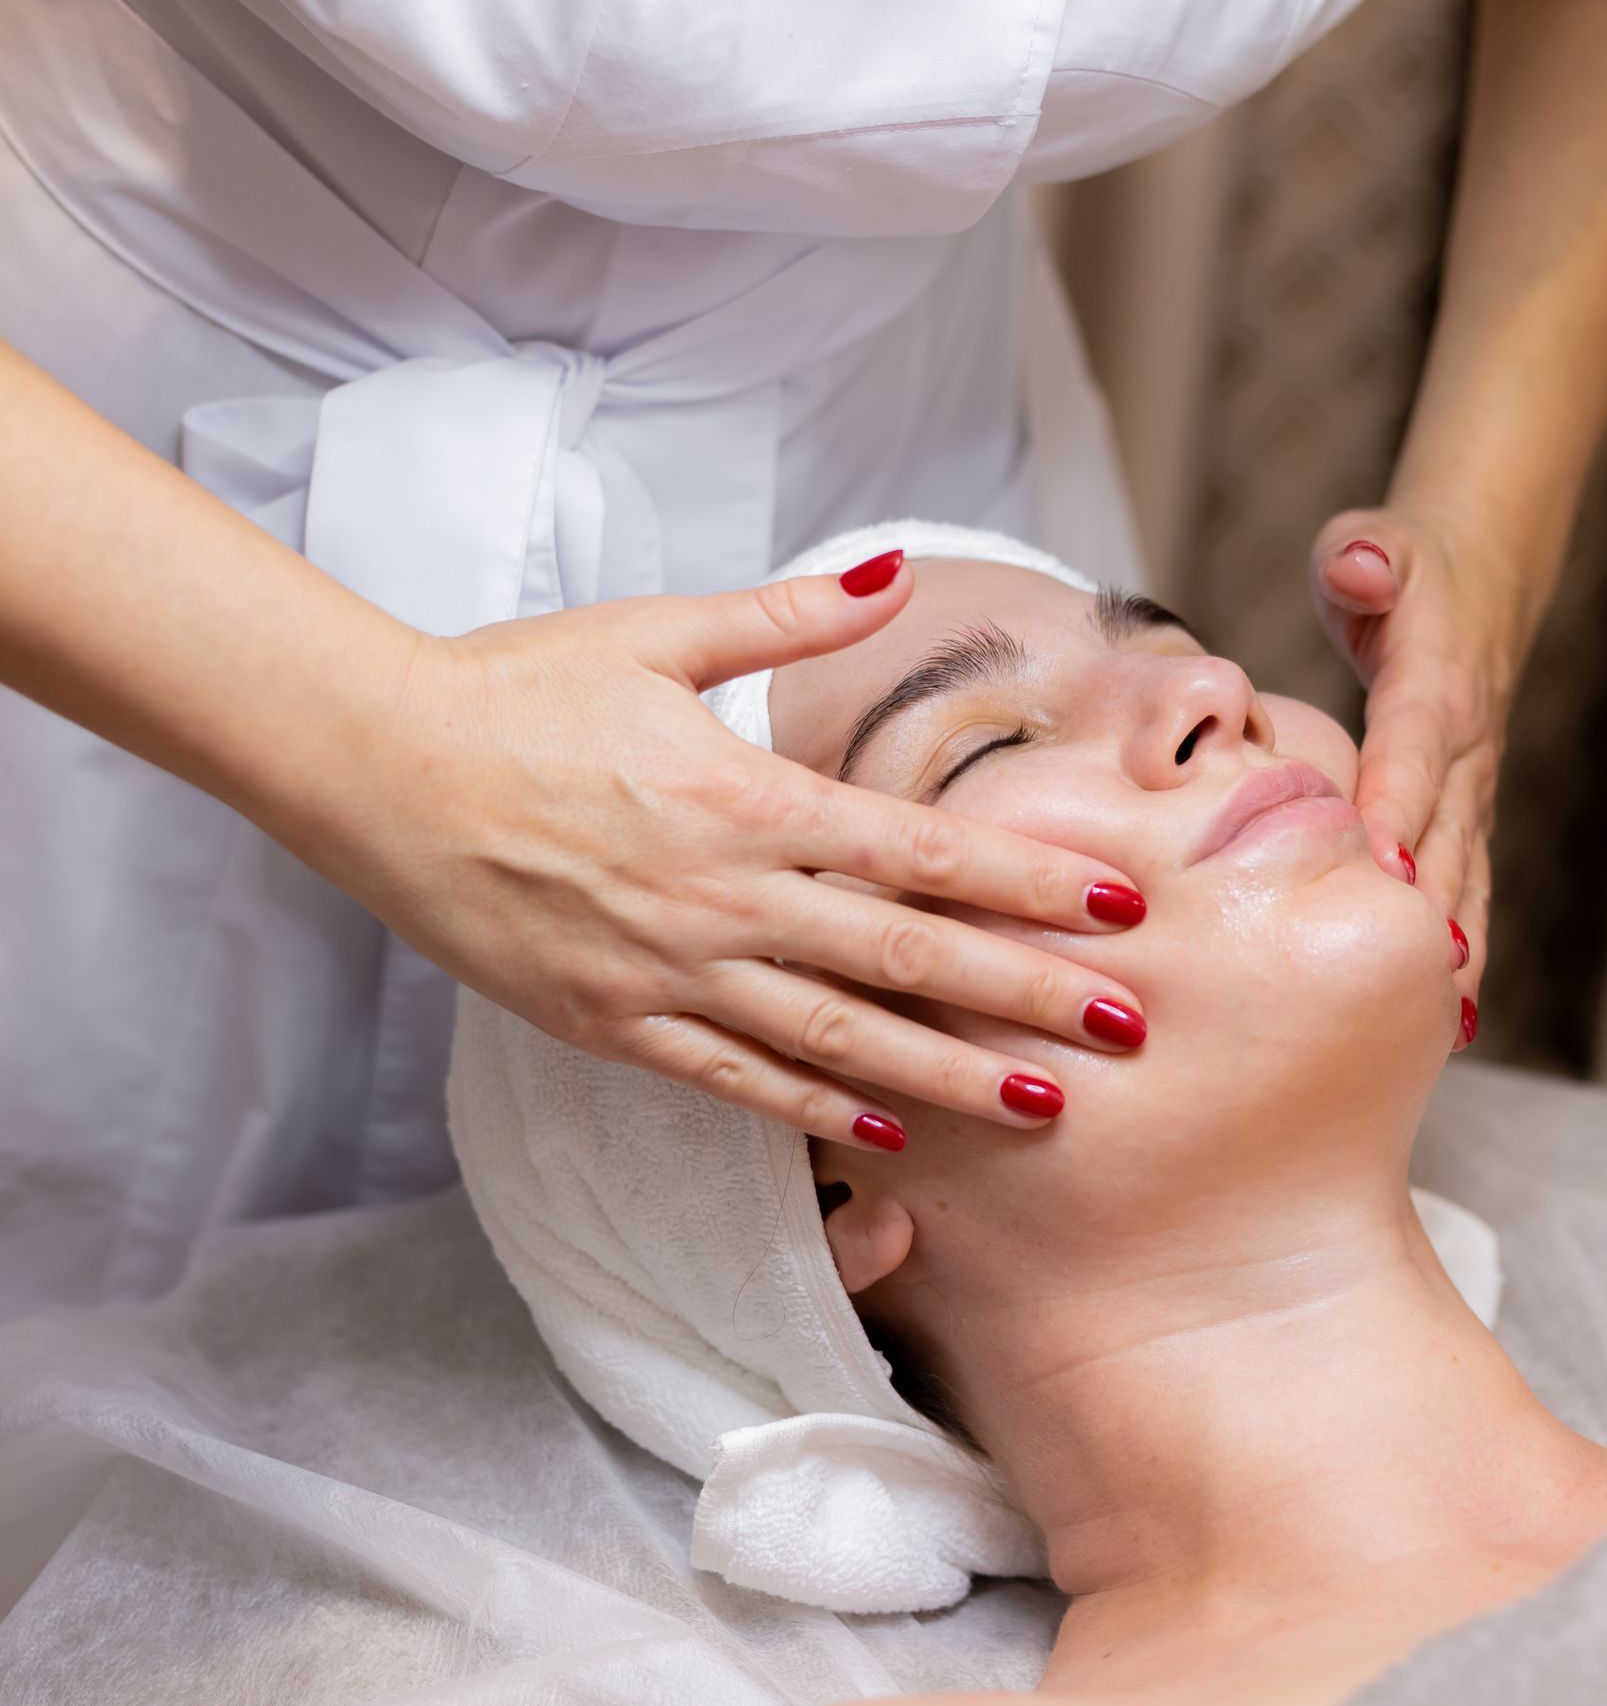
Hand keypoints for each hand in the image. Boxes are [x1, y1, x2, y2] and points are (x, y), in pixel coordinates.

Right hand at [345, 560, 1149, 1145]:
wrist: (375, 763)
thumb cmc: (518, 687)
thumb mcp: (657, 634)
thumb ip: (786, 617)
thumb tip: (891, 572)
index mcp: (748, 796)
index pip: (922, 852)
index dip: (1028, 883)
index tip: (1120, 908)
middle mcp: (723, 895)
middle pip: (907, 958)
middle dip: (1029, 996)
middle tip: (1133, 1030)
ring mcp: (666, 970)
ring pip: (836, 1040)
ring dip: (948, 1075)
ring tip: (1044, 1105)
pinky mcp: (610, 1021)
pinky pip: (731, 1081)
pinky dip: (813, 1111)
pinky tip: (885, 1132)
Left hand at [1309, 508, 1526, 1029]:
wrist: (1472, 586)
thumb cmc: (1399, 569)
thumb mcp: (1375, 540)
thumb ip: (1365, 555)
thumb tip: (1360, 566)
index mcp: (1439, 687)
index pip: (1414, 753)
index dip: (1399, 807)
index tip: (1380, 866)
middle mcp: (1468, 751)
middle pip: (1447, 838)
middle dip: (1425, 908)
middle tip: (1399, 980)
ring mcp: (1473, 794)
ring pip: (1465, 880)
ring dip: (1453, 952)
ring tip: (1432, 1030)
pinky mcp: (1465, 821)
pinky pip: (1465, 892)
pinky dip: (1459, 954)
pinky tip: (1445, 1023)